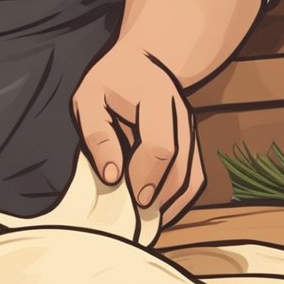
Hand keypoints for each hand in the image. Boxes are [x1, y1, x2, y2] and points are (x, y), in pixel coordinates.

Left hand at [72, 42, 204, 225]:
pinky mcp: (192, 145)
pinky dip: (180, 202)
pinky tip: (159, 214)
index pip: (161, 145)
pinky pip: (194, 179)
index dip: (148, 175)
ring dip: (171, 205)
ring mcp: (191, 131)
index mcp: (156, 98)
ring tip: (145, 222)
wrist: (144, 62)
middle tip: (135, 220)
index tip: (135, 199)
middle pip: (181, 168)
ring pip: (192, 177)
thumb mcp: (89, 97)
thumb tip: (111, 175)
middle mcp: (182, 115)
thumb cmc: (110, 81)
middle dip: (159, 198)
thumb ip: (97, 133)